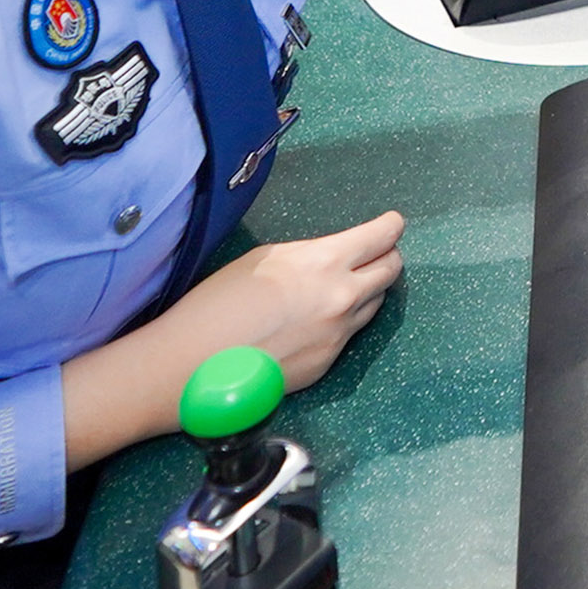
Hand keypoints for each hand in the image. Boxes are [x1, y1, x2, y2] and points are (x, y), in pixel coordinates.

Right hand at [63, 210, 404, 466]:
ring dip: (366, 292)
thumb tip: (333, 260)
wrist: (195, 364)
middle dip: (386, 257)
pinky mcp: (328, 364)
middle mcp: (342, 299)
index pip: (383, 237)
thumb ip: (312, 256)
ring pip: (374, 305)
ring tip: (340, 287)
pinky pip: (348, 336)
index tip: (392, 224)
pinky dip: (340, 325)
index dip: (391, 227)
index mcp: (325, 263)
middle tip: (373, 254)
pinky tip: (311, 324)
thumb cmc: (219, 302)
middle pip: (391, 270)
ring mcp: (338, 336)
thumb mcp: (267, 258)